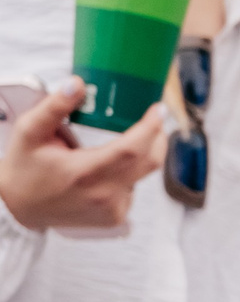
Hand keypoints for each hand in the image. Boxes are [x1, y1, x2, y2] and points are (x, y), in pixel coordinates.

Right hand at [0, 87, 164, 230]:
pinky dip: (126, 174)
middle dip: (157, 138)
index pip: (131, 150)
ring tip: (117, 144)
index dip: (150, 129)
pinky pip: (132, 189)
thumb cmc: (25, 166)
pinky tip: (105, 169)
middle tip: (153, 119)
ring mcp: (112, 210)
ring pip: (141, 175)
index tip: (158, 110)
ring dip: (137, 157)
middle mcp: (103, 195)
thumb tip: (77, 83)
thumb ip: (54, 106)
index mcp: (83, 173)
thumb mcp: (30, 131)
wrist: (20, 207)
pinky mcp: (115, 218)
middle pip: (148, 163)